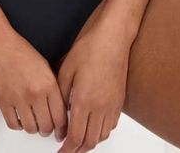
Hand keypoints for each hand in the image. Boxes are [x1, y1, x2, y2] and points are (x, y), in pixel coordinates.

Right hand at [0, 26, 68, 139]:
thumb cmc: (20, 49)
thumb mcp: (45, 65)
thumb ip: (54, 87)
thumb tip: (60, 108)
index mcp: (48, 84)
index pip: (61, 117)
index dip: (62, 128)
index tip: (61, 131)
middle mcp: (35, 94)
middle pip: (47, 127)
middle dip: (48, 129)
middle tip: (48, 127)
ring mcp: (18, 99)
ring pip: (31, 129)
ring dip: (34, 128)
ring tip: (34, 121)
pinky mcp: (3, 101)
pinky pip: (14, 125)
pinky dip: (18, 125)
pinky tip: (20, 118)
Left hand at [55, 14, 130, 151]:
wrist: (113, 38)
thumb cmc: (90, 48)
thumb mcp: (66, 69)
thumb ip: (62, 93)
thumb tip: (60, 111)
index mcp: (84, 101)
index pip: (75, 136)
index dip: (67, 148)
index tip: (60, 151)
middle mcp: (100, 107)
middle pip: (90, 141)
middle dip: (78, 150)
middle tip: (68, 150)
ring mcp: (112, 105)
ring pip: (102, 136)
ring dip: (90, 142)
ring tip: (79, 141)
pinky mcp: (119, 101)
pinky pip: (111, 126)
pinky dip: (101, 132)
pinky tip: (94, 127)